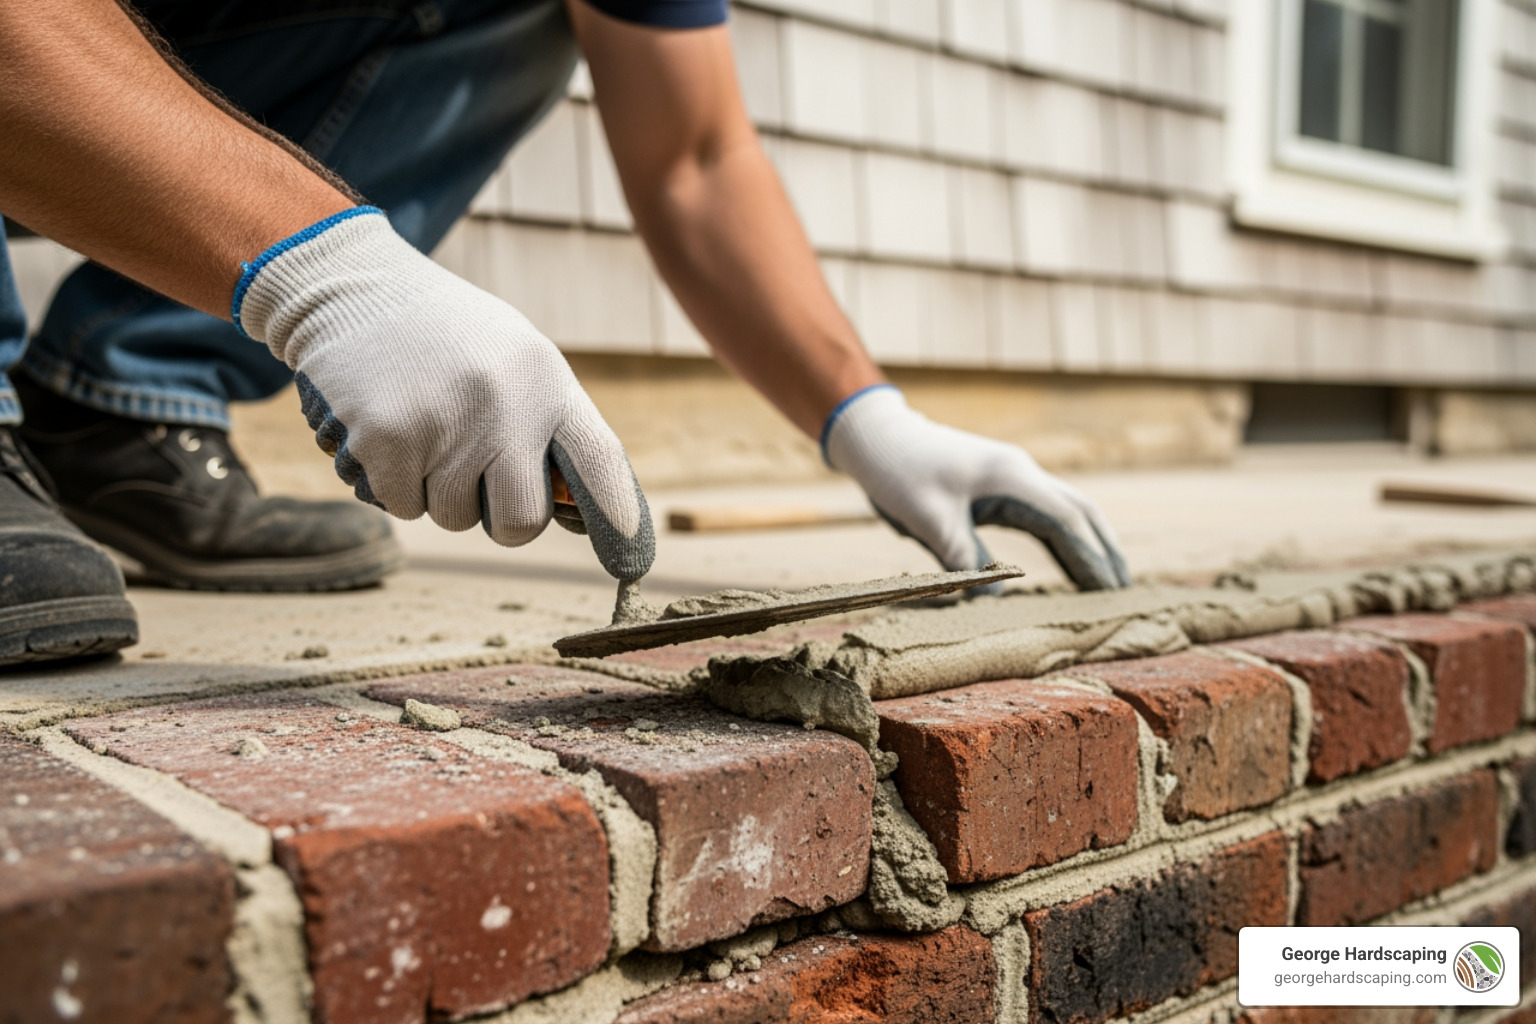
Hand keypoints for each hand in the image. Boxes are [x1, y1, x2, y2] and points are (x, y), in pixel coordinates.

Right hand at [234, 208, 653, 580]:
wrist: (352, 287)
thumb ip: (547, 427)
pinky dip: (392, 483)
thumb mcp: (516, 360)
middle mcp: (505, 405)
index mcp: (547, 381)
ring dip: (436, 491)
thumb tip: (577, 514)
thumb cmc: (446, 336)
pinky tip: (389, 427)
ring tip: (425, 426)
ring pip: (453, 518)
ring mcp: (446, 424)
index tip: (631, 563)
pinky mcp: (387, 439)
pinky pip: (402, 506)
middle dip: (499, 519)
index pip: (599, 462)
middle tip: (477, 480)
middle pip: (520, 521)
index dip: (618, 518)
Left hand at [824, 386, 1129, 589]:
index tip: (1111, 591)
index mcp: (1011, 478)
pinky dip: (1065, 540)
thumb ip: (962, 558)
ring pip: (1068, 512)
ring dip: (1090, 545)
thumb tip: (992, 600)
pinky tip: (1071, 564)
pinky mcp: (1000, 487)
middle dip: (1106, 551)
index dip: (1091, 558)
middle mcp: (1021, 474)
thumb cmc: (899, 473)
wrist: (879, 437)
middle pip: (1081, 513)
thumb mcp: (927, 520)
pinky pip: (1044, 516)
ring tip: (1109, 584)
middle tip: (1126, 592)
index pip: (1067, 521)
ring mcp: (1013, 478)